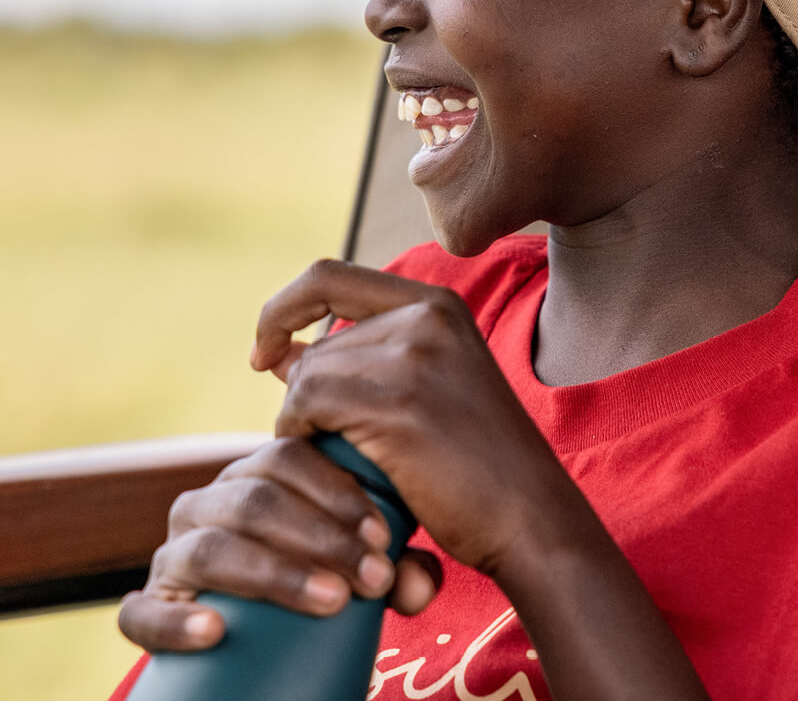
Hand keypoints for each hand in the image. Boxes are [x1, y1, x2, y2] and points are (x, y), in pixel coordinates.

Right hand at [116, 436, 443, 651]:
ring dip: (274, 573)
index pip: (288, 461)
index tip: (384, 538)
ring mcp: (172, 554)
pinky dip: (177, 620)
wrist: (254, 645)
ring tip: (331, 601)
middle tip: (373, 579)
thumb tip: (416, 579)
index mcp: (253, 480)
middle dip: (320, 538)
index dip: (337, 493)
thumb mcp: (356, 571)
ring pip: (210, 548)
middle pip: (255, 501)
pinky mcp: (147, 607)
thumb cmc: (315, 587)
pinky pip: (142, 611)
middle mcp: (207, 506)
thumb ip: (393, 568)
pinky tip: (216, 631)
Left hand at [252, 259, 588, 577]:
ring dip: (302, 422)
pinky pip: (310, 405)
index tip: (265, 355)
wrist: (532, 520)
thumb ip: (357, 364)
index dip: (282, 309)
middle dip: (302, 395)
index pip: (327, 276)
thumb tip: (279, 355)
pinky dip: (301, 436)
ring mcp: (415, 357)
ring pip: (309, 374)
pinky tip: (326, 467)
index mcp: (437, 304)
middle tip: (322, 445)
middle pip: (316, 342)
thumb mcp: (424, 391)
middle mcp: (427, 317)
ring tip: (335, 461)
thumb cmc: (475, 469)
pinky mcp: (399, 405)